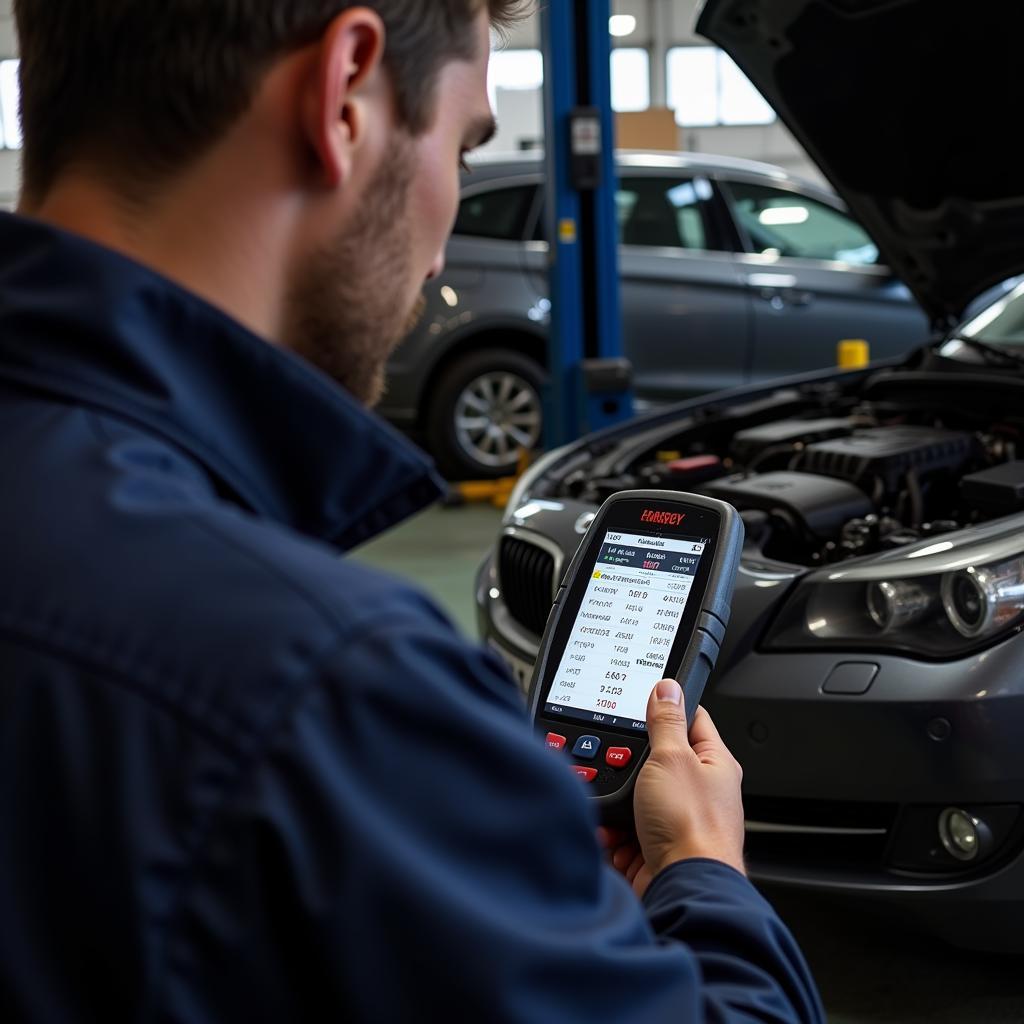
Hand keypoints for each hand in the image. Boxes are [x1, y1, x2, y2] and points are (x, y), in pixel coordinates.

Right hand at [628, 680, 745, 891]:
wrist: (684, 888)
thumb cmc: (692, 827)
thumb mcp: (672, 759)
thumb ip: (666, 722)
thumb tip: (667, 687)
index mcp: (713, 764)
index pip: (691, 721)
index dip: (667, 709)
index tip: (643, 701)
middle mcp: (698, 791)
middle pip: (655, 761)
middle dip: (629, 764)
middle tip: (617, 761)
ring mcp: (676, 821)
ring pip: (635, 798)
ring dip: (618, 803)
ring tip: (614, 804)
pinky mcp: (656, 848)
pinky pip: (625, 832)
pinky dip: (613, 834)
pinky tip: (610, 834)